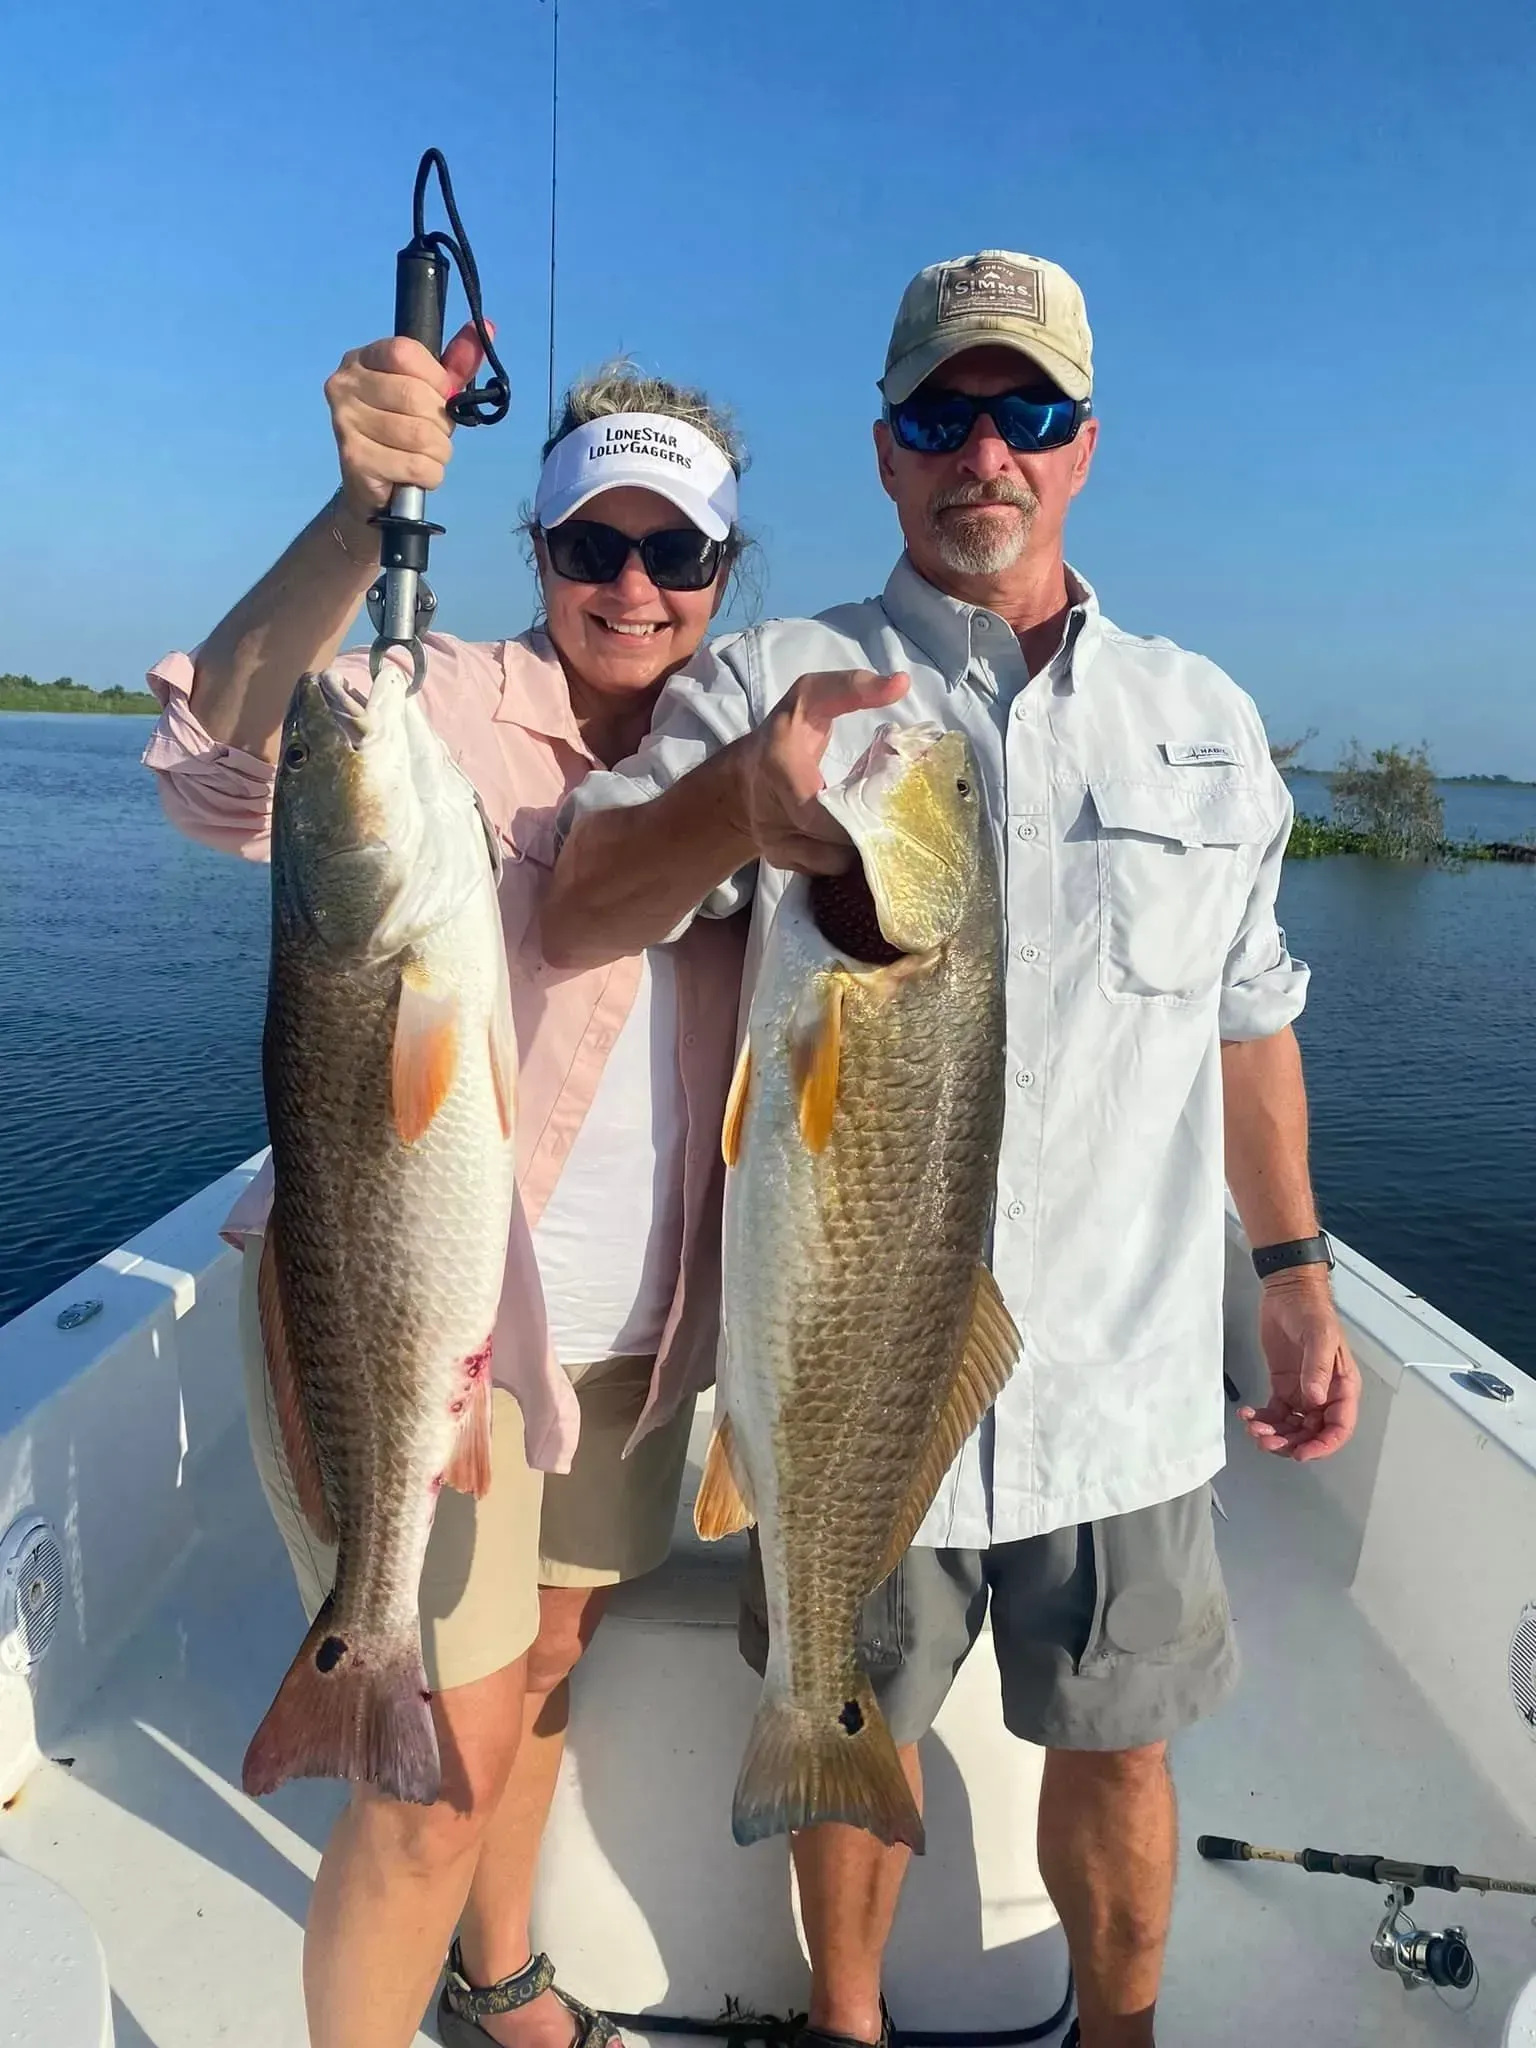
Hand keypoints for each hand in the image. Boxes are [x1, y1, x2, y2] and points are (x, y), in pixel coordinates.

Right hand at [324, 320, 490, 519]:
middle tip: (435, 434)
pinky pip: (415, 465)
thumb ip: (455, 364)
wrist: (372, 484)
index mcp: (363, 358)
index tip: (442, 396)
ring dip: (439, 452)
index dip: (436, 379)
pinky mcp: (354, 458)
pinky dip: (430, 474)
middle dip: (441, 422)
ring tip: (428, 455)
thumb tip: (487, 328)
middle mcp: (345, 384)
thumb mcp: (431, 392)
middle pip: (414, 395)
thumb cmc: (403, 430)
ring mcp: (344, 421)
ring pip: (419, 435)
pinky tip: (418, 473)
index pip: (404, 352)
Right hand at [732, 669, 909, 873]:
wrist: (747, 777)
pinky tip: (853, 837)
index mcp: (779, 764)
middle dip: (867, 830)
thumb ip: (854, 688)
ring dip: (859, 846)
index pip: (817, 806)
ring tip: (874, 824)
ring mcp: (774, 842)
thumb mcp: (814, 696)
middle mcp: (770, 811)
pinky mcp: (780, 861)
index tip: (885, 803)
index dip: (854, 814)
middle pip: (832, 839)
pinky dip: (844, 855)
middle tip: (894, 817)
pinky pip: (824, 869)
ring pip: (832, 861)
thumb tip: (901, 683)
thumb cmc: (789, 730)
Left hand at [1240, 1270, 1360, 1461]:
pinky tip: (1247, 1414)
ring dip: (1274, 1434)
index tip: (1302, 1453)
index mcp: (1342, 1386)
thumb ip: (1317, 1367)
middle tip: (1266, 1441)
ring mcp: (1303, 1392)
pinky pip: (1275, 1414)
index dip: (1323, 1445)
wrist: (1287, 1292)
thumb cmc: (1310, 1310)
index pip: (1339, 1427)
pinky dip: (1262, 1420)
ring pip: (1292, 1428)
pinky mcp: (1283, 1387)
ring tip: (1253, 1427)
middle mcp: (1324, 1395)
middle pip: (1312, 1434)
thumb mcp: (1318, 1335)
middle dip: (1291, 1443)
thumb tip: (1315, 1399)